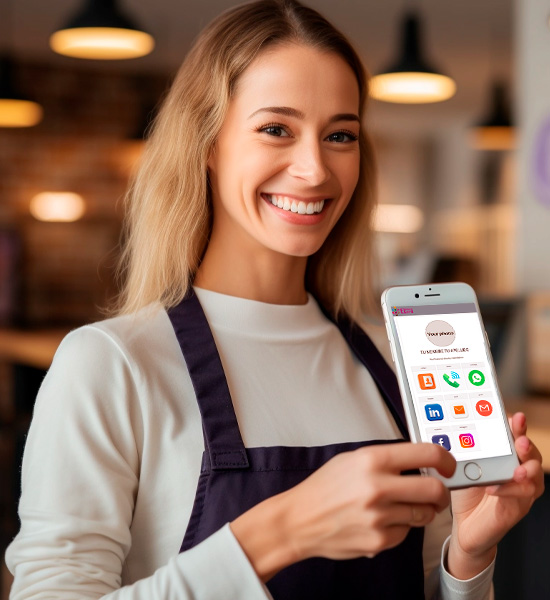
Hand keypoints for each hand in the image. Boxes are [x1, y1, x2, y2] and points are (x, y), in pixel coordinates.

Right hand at [230, 442, 454, 580]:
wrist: (300, 519)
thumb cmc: (325, 487)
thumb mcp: (352, 459)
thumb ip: (386, 459)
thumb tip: (420, 462)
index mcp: (372, 459)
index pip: (427, 455)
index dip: (446, 460)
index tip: (448, 465)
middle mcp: (378, 486)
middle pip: (435, 490)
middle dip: (441, 492)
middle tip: (437, 492)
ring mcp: (380, 516)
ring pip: (424, 514)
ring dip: (421, 510)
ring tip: (402, 506)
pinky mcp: (379, 540)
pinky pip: (406, 533)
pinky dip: (400, 527)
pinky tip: (381, 521)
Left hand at [448, 412, 544, 579]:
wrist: (465, 525)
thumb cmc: (466, 492)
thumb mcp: (463, 466)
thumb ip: (466, 452)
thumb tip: (456, 432)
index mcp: (506, 456)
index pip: (516, 437)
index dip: (519, 426)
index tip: (516, 417)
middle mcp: (517, 470)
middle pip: (532, 455)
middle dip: (527, 445)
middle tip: (519, 441)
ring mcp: (520, 490)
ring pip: (534, 477)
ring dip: (525, 471)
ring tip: (516, 470)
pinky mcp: (516, 508)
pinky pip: (520, 498)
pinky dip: (509, 491)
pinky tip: (494, 489)